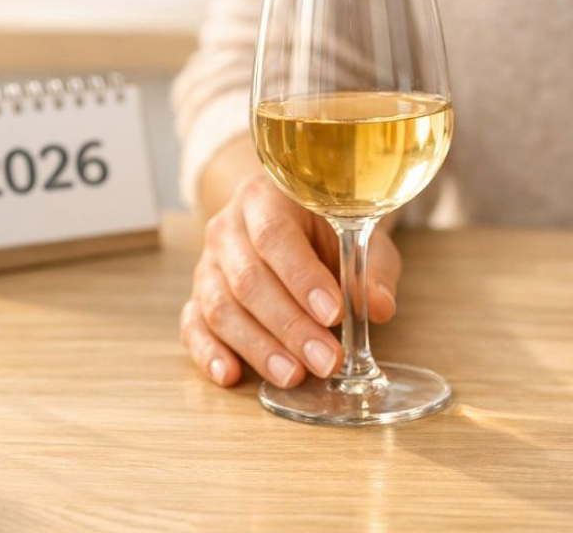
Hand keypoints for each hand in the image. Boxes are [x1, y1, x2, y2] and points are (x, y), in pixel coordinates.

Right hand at [180, 172, 400, 387]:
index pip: (275, 237)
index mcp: (266, 198)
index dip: (303, 278)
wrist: (293, 219)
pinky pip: (193, 326)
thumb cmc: (330, 229)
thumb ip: (371, 267)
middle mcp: (228, 228)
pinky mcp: (198, 296)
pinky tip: (232, 375)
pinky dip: (208, 353)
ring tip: (295, 375)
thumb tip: (379, 307)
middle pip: (248, 279)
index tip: (334, 314)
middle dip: (289, 326)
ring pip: (220, 308)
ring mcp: (208, 263)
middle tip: (325, 360)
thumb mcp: (360, 236)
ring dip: (258, 347)